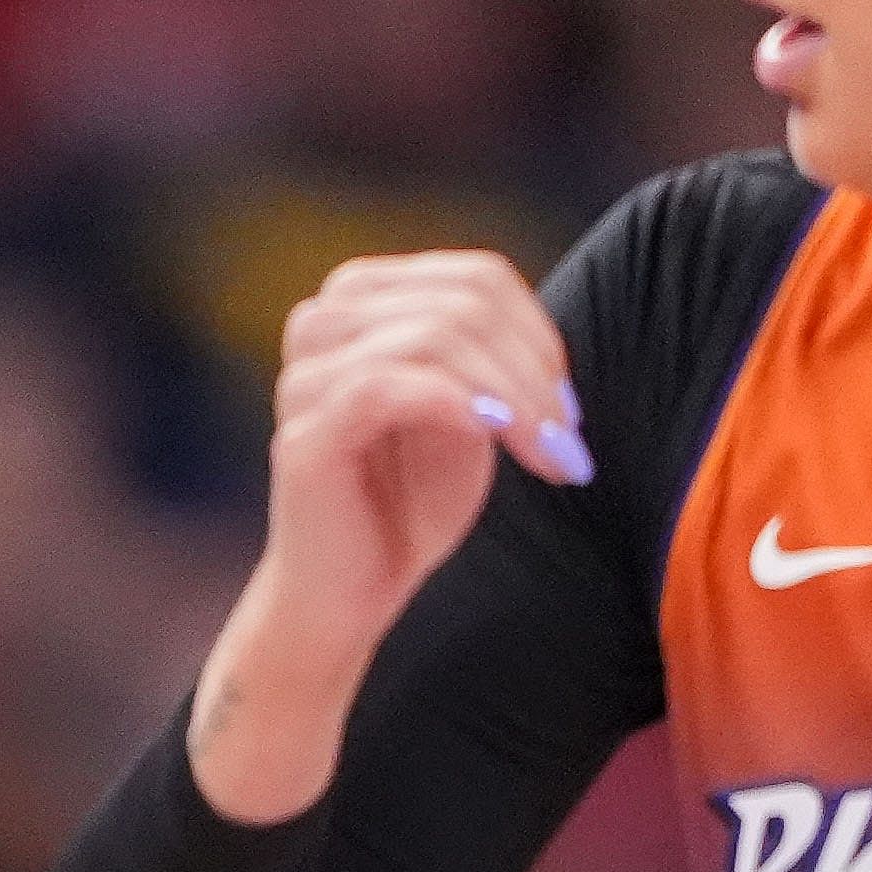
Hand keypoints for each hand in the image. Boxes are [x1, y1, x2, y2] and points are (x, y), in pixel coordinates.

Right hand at [191, 251, 589, 824]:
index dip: (539, 334)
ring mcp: (305, 376)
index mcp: (363, 302)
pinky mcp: (303, 435)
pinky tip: (494, 439)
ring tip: (549, 455)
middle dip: (533, 372)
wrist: (348, 595)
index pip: (474, 277)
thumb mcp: (469, 415)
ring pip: (433, 337)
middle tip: (568, 439)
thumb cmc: (407, 503)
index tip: (566, 406)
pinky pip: (388, 387)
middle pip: (461, 304)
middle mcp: (323, 322)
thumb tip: (546, 345)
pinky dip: (458, 406)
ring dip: (511, 396)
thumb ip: (494, 362)